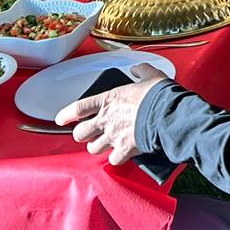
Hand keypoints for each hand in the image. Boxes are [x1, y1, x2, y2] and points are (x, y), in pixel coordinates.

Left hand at [55, 64, 169, 163]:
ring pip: (92, 149)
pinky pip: (112, 160)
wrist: (168, 115)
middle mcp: (106, 119)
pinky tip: (121, 154)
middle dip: (82, 134)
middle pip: (80, 133)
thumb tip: (137, 69)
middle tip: (89, 133)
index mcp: (109, 100)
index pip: (78, 108)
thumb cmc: (159, 95)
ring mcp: (113, 136)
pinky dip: (116, 158)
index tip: (61, 119)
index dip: (66, 114)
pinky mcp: (124, 150)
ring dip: (98, 147)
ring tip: (105, 144)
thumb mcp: (151, 75)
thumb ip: (141, 71)